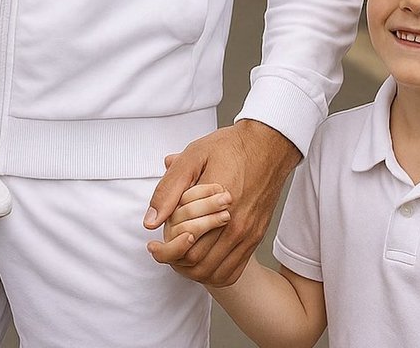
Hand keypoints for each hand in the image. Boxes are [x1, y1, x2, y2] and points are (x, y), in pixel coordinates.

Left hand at [143, 121, 300, 285]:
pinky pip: (233, 271)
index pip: (185, 244)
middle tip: (164, 251)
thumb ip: (170, 187)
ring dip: (193, 270)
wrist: (268, 145)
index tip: (153, 246)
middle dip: (175, 260)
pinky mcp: (255, 237)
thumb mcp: (193, 155)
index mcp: (216, 204)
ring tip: (180, 257)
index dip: (165, 250)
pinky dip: (214, 274)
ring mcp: (247, 233)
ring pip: (214, 273)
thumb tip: (151, 220)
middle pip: (197, 264)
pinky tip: (203, 260)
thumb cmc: (230, 147)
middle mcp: (235, 224)